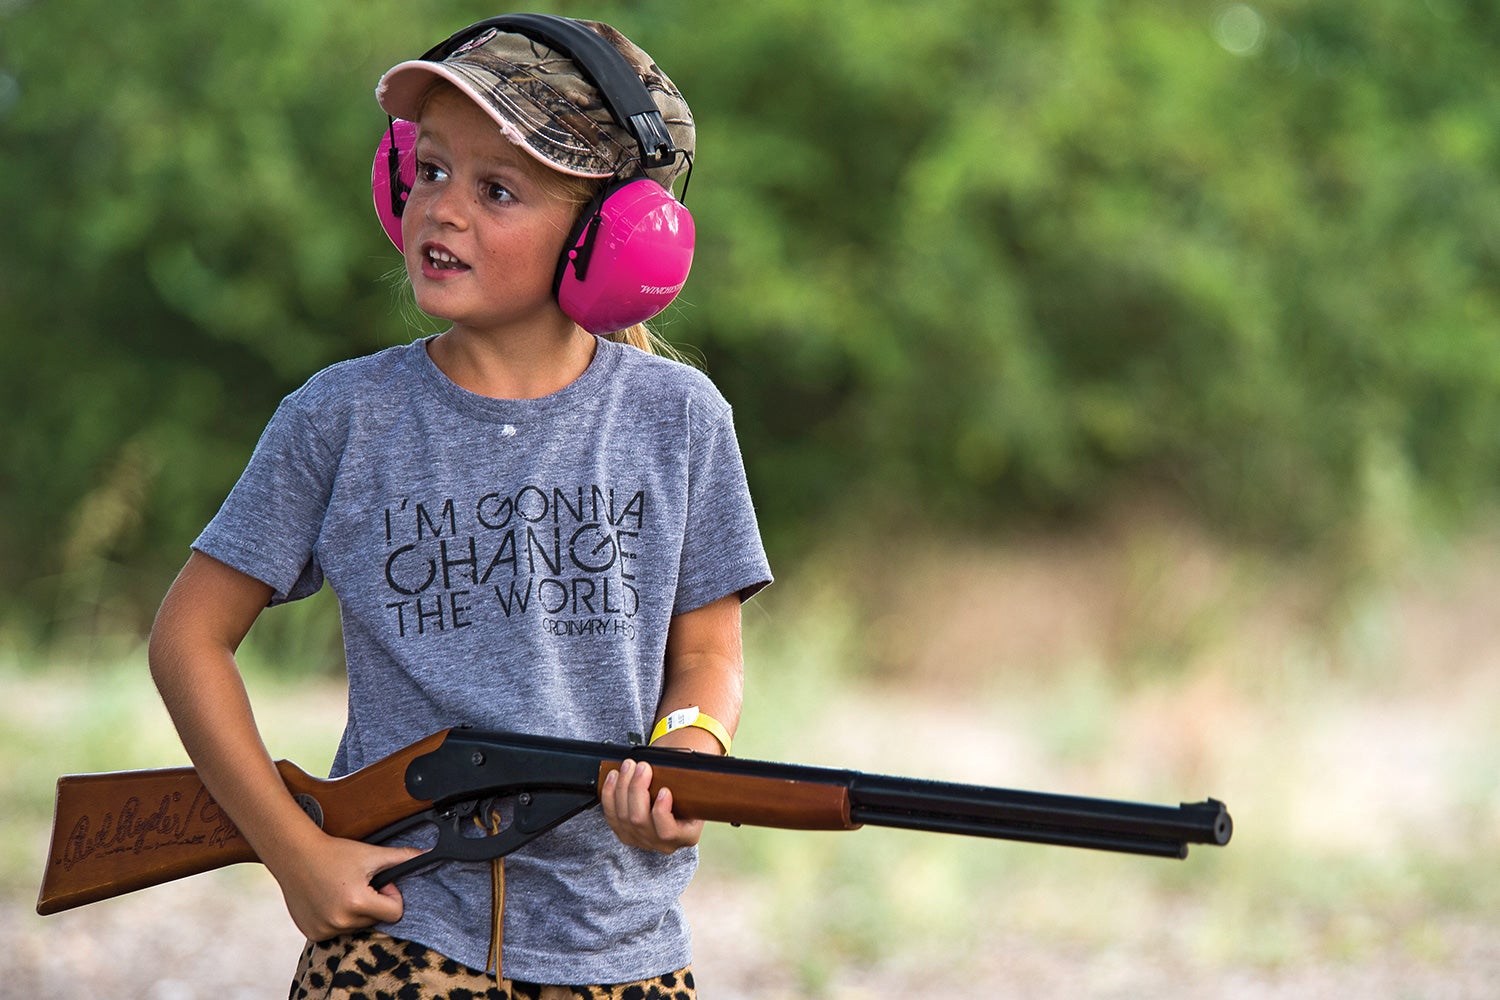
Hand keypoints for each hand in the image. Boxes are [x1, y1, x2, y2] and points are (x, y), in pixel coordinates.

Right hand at [266, 827, 425, 942]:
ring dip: (355, 912)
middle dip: (373, 903)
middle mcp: (339, 922)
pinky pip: (337, 931)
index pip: (395, 913)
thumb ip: (403, 857)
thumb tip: (430, 853)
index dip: (391, 896)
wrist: (295, 855)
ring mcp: (323, 930)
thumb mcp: (371, 854)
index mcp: (357, 903)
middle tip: (357, 883)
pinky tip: (328, 899)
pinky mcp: (312, 933)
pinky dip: (337, 918)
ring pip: (357, 927)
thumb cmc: (334, 853)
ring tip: (341, 890)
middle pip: (376, 920)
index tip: (378, 883)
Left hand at [599, 758, 704, 853]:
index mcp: (684, 836)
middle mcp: (661, 844)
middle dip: (637, 789)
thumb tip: (681, 763)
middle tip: (642, 767)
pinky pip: (611, 815)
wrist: (677, 804)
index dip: (661, 811)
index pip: (668, 832)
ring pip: (622, 816)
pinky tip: (614, 777)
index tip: (664, 790)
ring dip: (623, 786)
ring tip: (629, 766)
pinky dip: (610, 793)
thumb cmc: (689, 796)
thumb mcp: (697, 793)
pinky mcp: (624, 833)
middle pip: (639, 820)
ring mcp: (640, 840)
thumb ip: (690, 785)